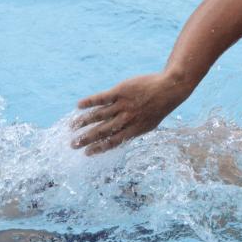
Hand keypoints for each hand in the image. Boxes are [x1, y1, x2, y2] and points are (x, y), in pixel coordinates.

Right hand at [71, 72, 186, 154]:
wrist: (169, 88)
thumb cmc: (159, 106)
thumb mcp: (149, 123)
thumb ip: (134, 131)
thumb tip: (120, 140)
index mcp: (135, 129)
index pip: (113, 142)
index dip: (99, 149)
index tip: (86, 153)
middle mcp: (127, 119)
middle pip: (103, 131)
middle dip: (86, 139)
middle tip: (72, 144)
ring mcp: (124, 105)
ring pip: (99, 115)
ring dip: (84, 121)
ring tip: (71, 126)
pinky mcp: (121, 91)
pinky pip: (102, 98)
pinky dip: (90, 102)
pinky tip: (79, 106)